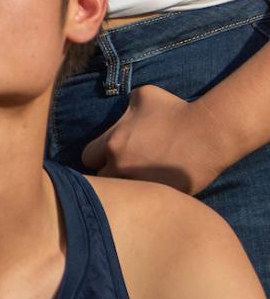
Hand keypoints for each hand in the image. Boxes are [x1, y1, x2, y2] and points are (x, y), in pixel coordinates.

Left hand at [84, 84, 239, 194]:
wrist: (210, 132)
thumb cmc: (176, 110)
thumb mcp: (142, 96)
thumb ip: (124, 108)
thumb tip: (121, 113)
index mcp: (112, 143)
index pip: (87, 158)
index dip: (97, 156)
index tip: (107, 155)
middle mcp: (121, 166)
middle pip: (101, 180)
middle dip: (109, 175)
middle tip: (124, 170)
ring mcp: (143, 184)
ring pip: (123, 194)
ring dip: (127, 188)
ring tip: (139, 180)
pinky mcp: (164, 195)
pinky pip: (148, 202)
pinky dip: (150, 197)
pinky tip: (158, 190)